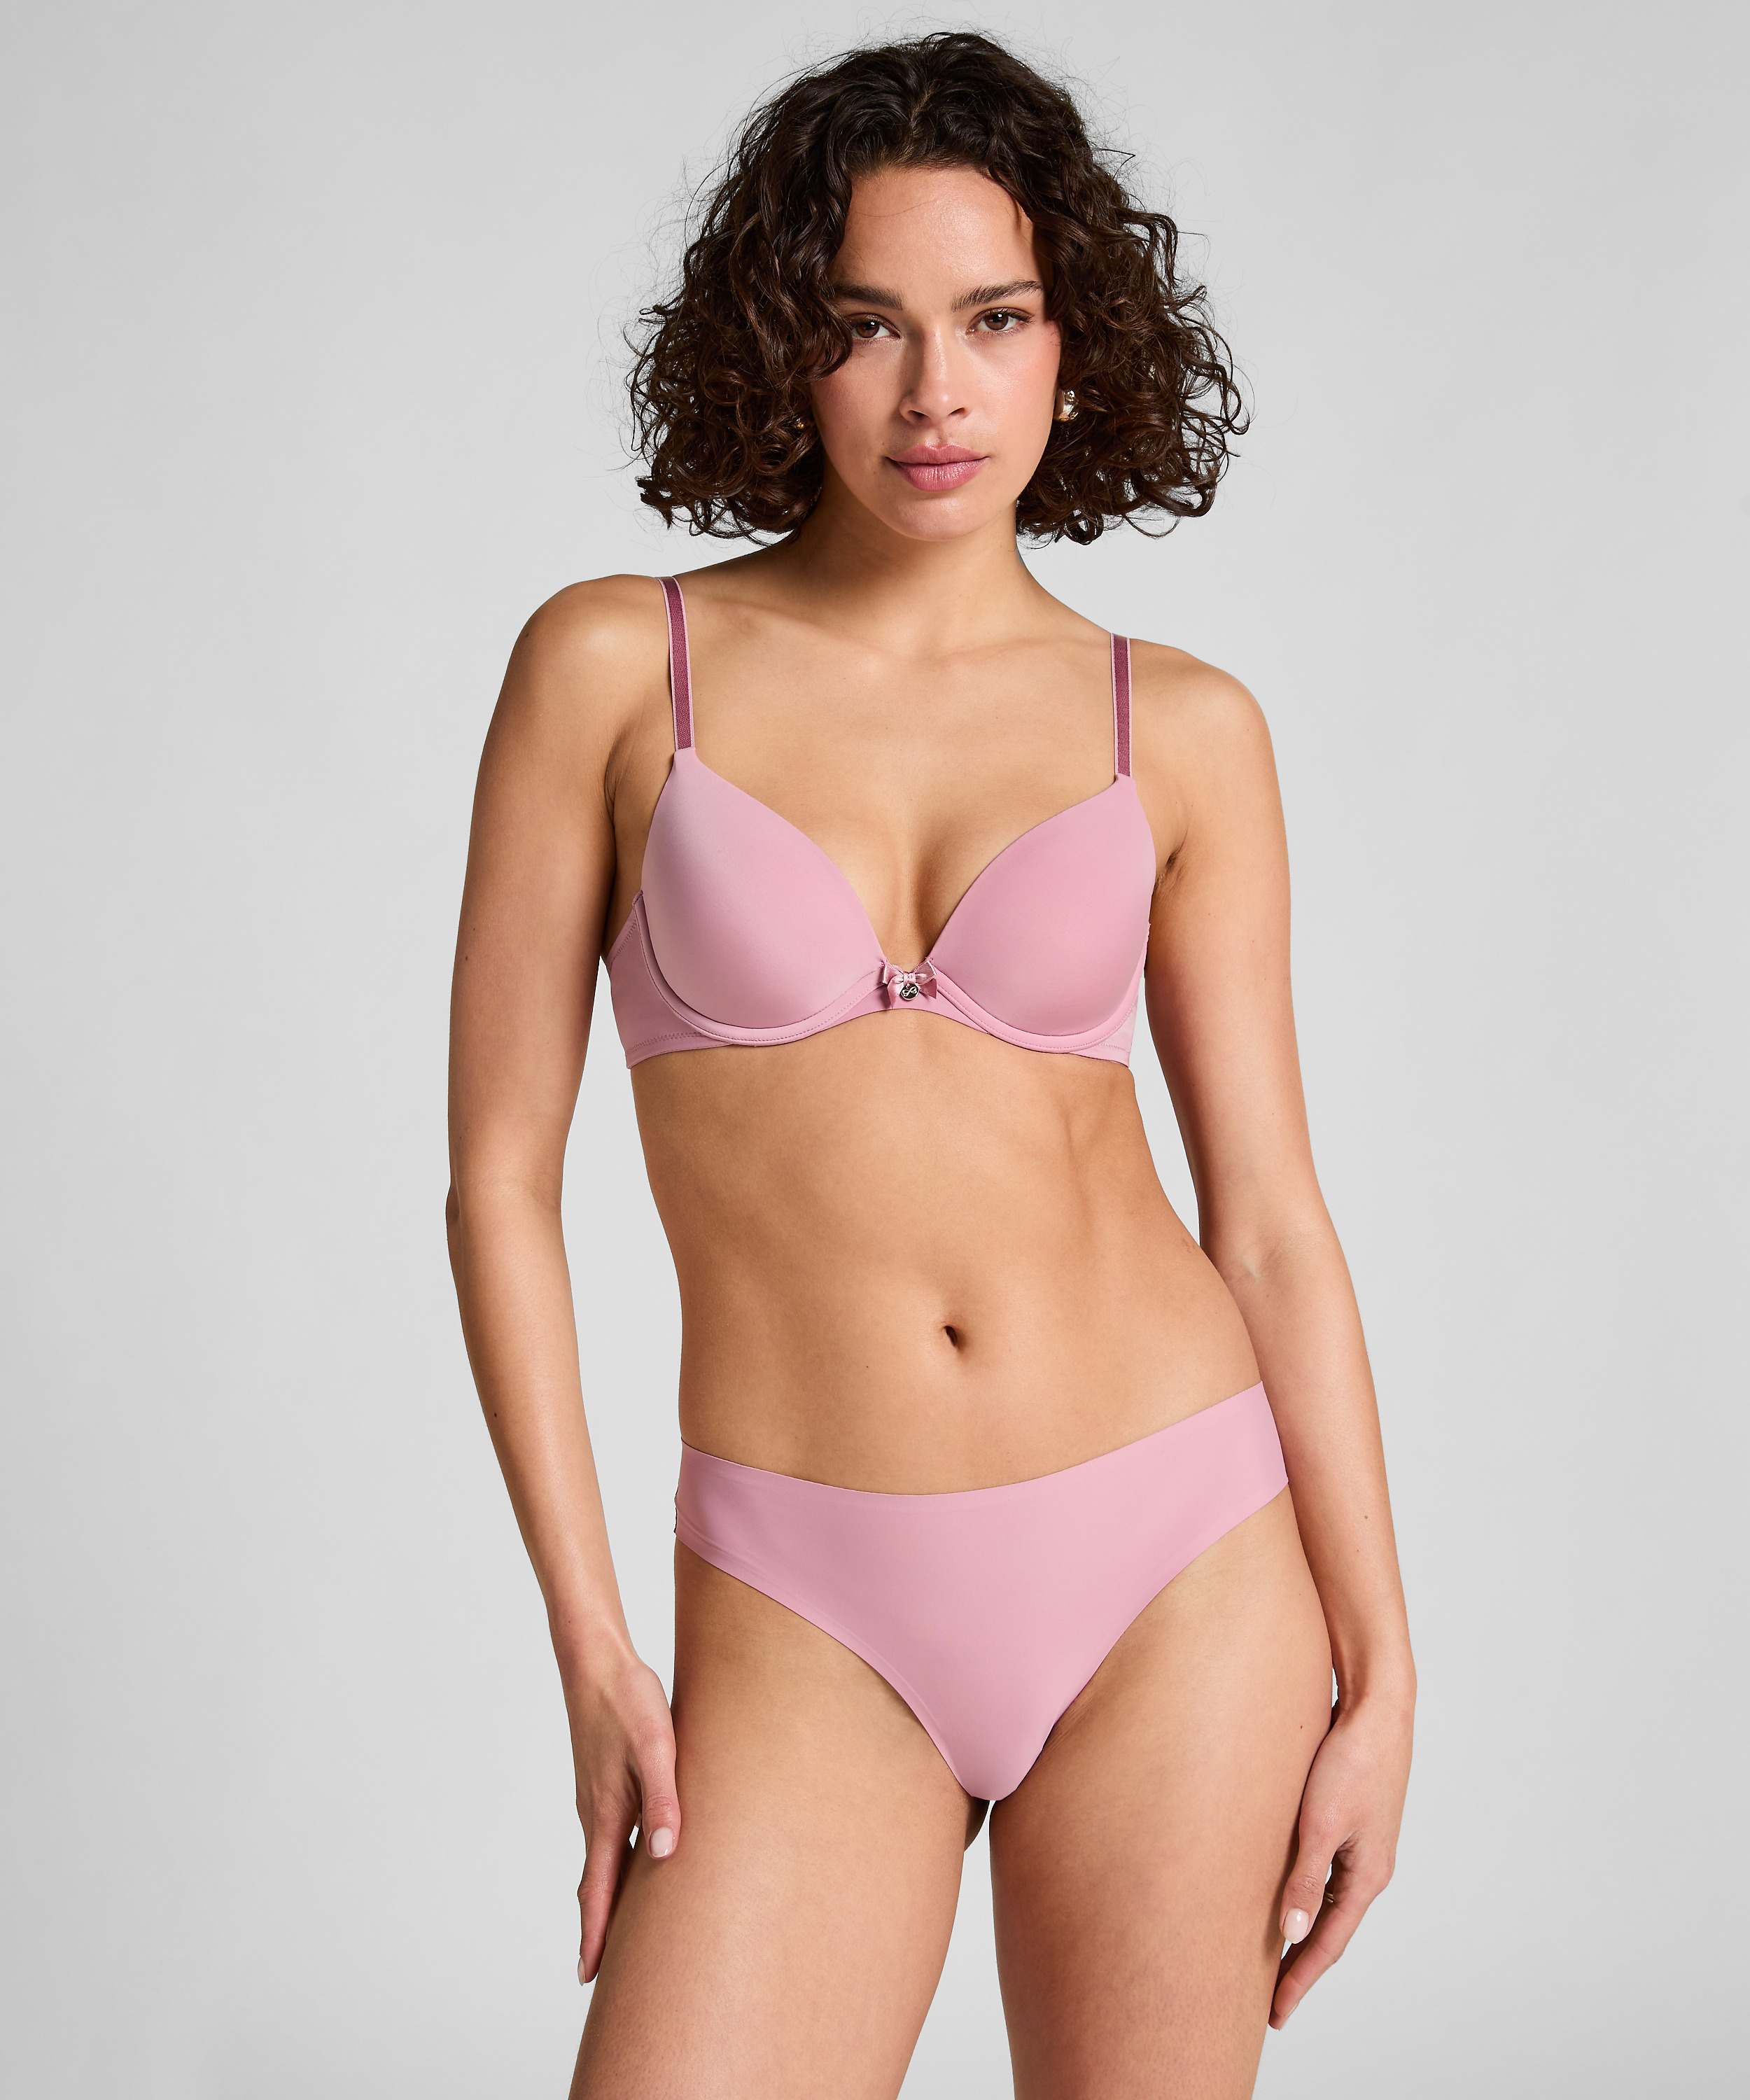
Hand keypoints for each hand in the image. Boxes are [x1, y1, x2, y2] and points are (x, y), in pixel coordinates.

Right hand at [564, 1643, 682, 1983]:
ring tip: (618, 1930)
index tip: (588, 1976)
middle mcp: (596, 1813)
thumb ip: (664, 1798)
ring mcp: (597, 1797)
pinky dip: (615, 1865)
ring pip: (603, 1860)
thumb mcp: (655, 1746)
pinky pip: (609, 1836)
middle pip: (597, 1883)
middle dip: (599, 1928)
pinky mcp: (603, 1781)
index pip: (598, 1888)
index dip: (595, 1934)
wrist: (596, 1660)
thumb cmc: (627, 1699)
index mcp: (607, 1812)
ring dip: (608, 1897)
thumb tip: (666, 1854)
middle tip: (602, 1973)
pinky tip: (634, 1863)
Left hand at [1271, 1686, 1412, 2026]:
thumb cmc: (1351, 1760)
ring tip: (1271, 1955)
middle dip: (1300, 1965)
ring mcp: (1362, 1845)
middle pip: (1329, 1929)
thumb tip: (1290, 1934)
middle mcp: (1368, 1867)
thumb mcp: (1322, 1823)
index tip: (1275, 2015)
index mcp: (1367, 1876)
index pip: (1328, 1944)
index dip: (1299, 1980)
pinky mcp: (1350, 1821)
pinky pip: (1326, 1872)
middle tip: (1269, 2000)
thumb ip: (1305, 1878)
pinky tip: (1286, 1893)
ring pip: (1327, 1901)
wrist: (1377, 1708)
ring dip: (1302, 1929)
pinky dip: (1306, 1894)